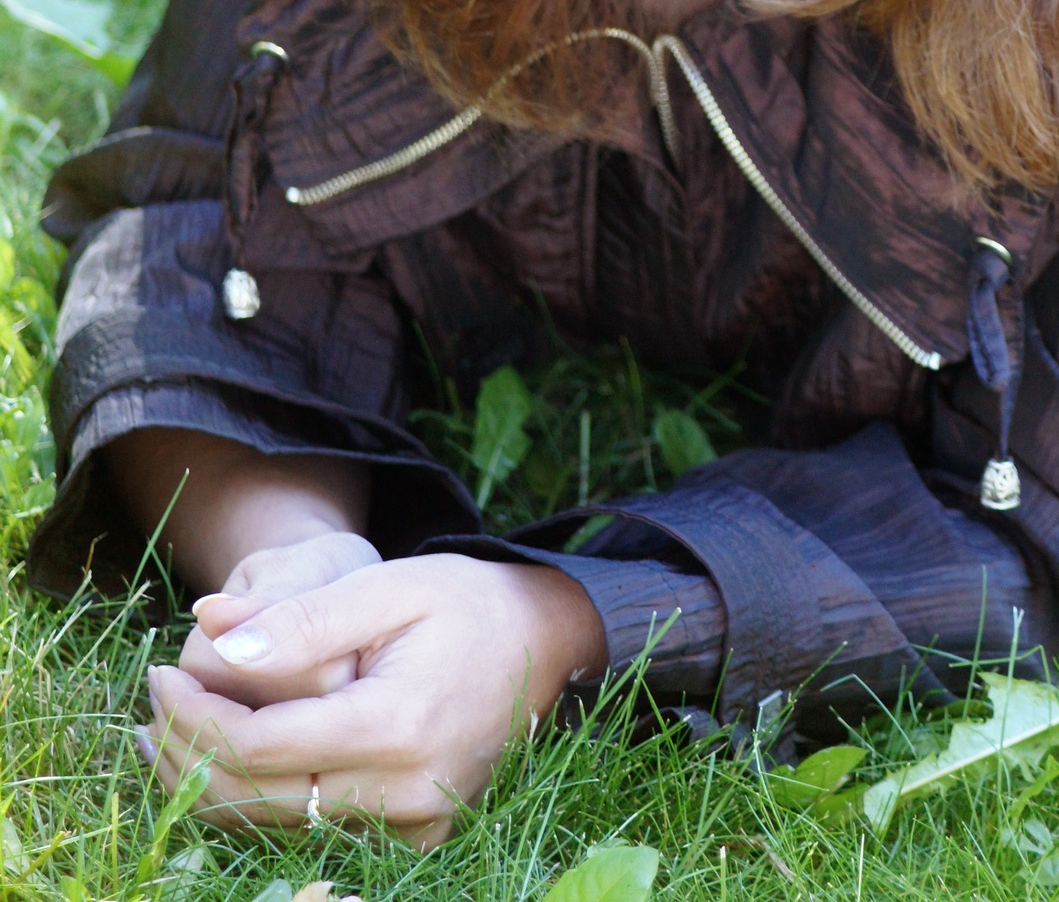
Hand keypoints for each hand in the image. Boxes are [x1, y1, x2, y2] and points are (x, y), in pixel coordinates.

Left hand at [139, 555, 607, 844]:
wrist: (546, 641)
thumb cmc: (466, 601)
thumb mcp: (387, 585)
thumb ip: (302, 618)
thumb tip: (215, 639)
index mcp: (398, 726)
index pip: (259, 747)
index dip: (195, 716)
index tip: (160, 673)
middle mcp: (407, 793)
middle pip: (258, 799)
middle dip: (187, 755)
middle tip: (150, 705)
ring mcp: (415, 826)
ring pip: (279, 825)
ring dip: (212, 784)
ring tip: (165, 734)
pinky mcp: (417, 836)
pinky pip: (317, 829)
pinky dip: (261, 799)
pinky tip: (226, 761)